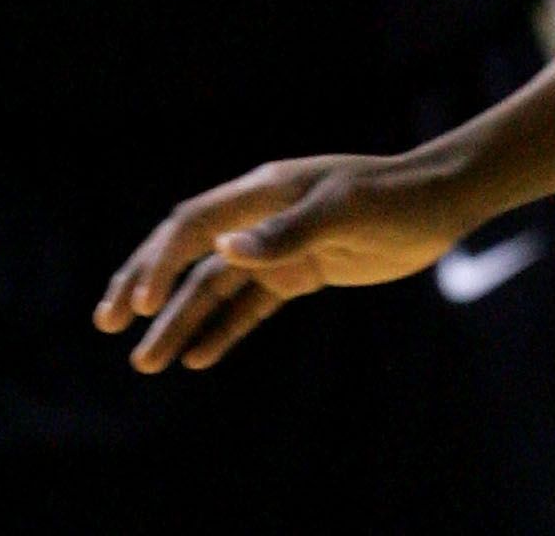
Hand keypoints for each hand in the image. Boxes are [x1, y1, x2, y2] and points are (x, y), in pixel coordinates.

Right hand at [95, 153, 472, 371]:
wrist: (445, 202)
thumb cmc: (397, 196)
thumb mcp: (346, 210)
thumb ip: (287, 231)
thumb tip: (224, 248)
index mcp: (263, 191)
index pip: (192, 225)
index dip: (159, 262)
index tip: (137, 304)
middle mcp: (261, 217)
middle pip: (187, 253)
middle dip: (146, 286)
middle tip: (108, 324)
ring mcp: (279, 246)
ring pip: (216, 287)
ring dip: (180, 321)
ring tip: (148, 363)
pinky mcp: (301, 272)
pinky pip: (251, 305)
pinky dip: (224, 329)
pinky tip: (197, 358)